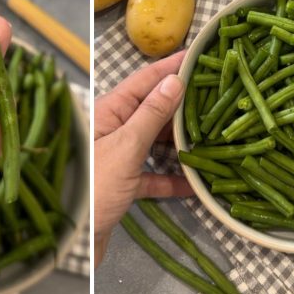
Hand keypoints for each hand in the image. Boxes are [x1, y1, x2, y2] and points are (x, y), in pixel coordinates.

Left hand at [94, 51, 192, 266]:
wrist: (75, 240)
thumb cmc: (95, 188)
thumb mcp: (126, 147)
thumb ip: (151, 114)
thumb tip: (175, 80)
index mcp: (109, 112)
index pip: (146, 79)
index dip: (172, 66)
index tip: (200, 53)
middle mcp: (114, 129)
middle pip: (154, 109)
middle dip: (184, 103)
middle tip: (218, 93)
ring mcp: (119, 156)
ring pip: (156, 141)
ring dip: (182, 140)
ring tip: (213, 133)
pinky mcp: (125, 184)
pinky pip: (154, 174)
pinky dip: (173, 177)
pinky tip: (196, 182)